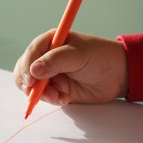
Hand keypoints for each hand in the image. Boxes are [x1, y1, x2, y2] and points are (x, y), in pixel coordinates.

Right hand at [14, 29, 128, 104]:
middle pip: (24, 70)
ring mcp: (50, 75)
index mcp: (49, 42)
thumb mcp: (77, 54)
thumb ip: (54, 61)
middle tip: (35, 92)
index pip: (30, 53)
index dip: (26, 66)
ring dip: (40, 94)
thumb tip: (32, 70)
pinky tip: (64, 98)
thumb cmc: (100, 57)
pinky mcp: (56, 89)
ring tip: (56, 96)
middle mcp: (46, 58)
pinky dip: (51, 99)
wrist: (119, 76)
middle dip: (28, 83)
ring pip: (31, 86)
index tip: (30, 79)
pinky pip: (44, 96)